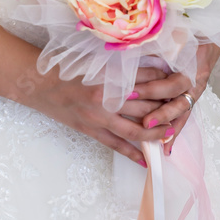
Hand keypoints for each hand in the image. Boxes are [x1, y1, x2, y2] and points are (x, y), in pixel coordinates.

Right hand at [32, 63, 173, 168]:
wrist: (37, 84)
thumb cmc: (64, 67)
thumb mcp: (94, 60)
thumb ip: (120, 65)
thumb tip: (149, 68)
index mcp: (108, 76)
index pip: (146, 79)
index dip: (164, 81)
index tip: (178, 80)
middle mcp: (105, 99)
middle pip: (146, 105)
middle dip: (166, 107)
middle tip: (182, 107)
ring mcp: (98, 118)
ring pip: (135, 130)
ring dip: (156, 133)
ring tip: (171, 133)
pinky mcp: (90, 131)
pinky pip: (116, 145)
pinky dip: (132, 154)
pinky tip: (147, 159)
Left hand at [123, 43, 219, 155]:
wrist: (211, 31)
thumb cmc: (189, 32)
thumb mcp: (173, 35)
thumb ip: (156, 46)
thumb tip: (131, 49)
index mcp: (191, 65)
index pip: (170, 84)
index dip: (150, 90)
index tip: (129, 93)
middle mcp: (195, 80)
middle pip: (177, 102)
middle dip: (160, 115)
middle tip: (143, 123)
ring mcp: (195, 89)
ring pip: (182, 112)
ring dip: (168, 127)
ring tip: (157, 143)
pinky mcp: (192, 95)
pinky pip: (184, 116)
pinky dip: (175, 131)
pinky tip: (166, 148)